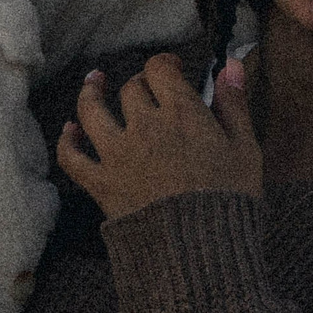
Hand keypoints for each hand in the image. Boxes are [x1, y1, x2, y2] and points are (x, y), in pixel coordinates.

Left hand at [58, 52, 262, 220]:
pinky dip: (67, 141)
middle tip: (148, 89)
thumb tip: (230, 64)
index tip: (173, 68)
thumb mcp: (245, 149)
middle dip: (140, 83)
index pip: (160, 69)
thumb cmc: (230, 199)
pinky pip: (70, 157)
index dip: (165, 63)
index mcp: (181, 114)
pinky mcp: (100, 182)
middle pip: (131, 89)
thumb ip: (234, 103)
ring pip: (91, 111)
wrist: (201, 250)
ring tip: (95, 82)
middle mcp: (143, 126)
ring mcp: (117, 154)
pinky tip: (70, 130)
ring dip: (90, 93)